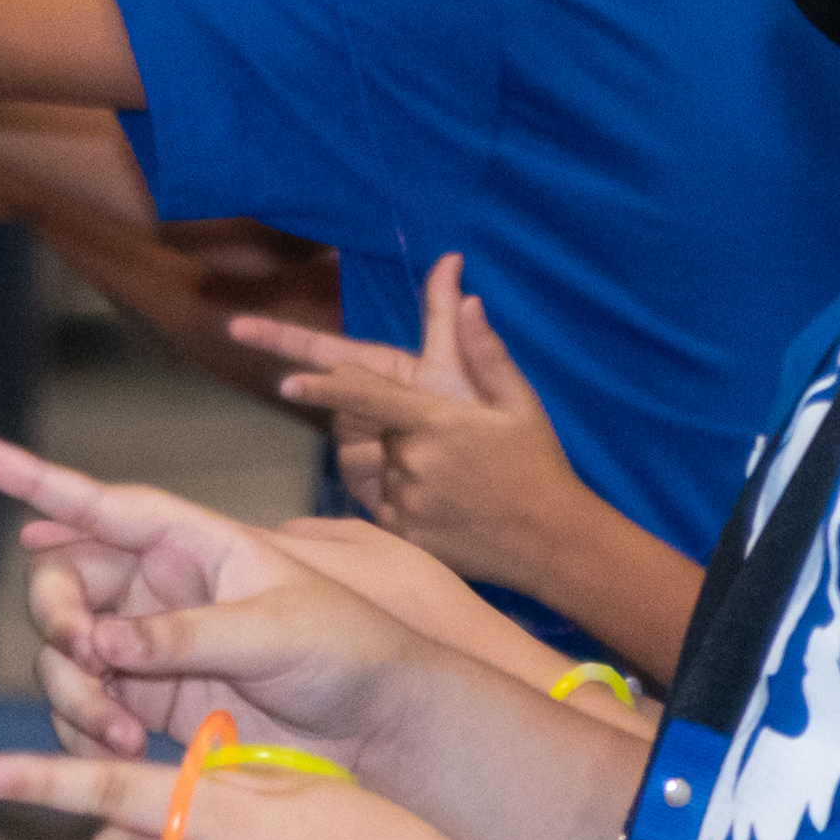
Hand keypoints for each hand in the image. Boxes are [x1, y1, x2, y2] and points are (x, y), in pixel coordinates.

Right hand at [0, 434, 419, 760]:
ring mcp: (152, 648)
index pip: (101, 505)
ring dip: (73, 692)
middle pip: (63, 589)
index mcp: (191, 544)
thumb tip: (103, 643)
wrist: (382, 726)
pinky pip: (87, 711)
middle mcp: (161, 588)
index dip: (35, 478)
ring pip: (66, 657)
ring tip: (119, 730)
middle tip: (81, 659)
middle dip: (55, 623)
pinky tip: (119, 750)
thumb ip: (186, 635)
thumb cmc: (348, 649)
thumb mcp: (275, 630)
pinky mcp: (153, 704)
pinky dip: (85, 730)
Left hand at [249, 255, 587, 582]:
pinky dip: (405, 506)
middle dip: (401, 435)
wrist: (553, 541)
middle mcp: (412, 459)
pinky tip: (448, 512)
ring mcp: (406, 501)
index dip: (322, 388)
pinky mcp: (404, 537)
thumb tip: (468, 298)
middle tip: (455, 455)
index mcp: (434, 420)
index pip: (365, 396)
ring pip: (380, 472)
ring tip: (458, 486)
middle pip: (376, 434)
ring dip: (405, 472)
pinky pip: (383, 510)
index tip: (285, 382)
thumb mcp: (518, 402)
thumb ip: (484, 350)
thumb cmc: (536, 464)